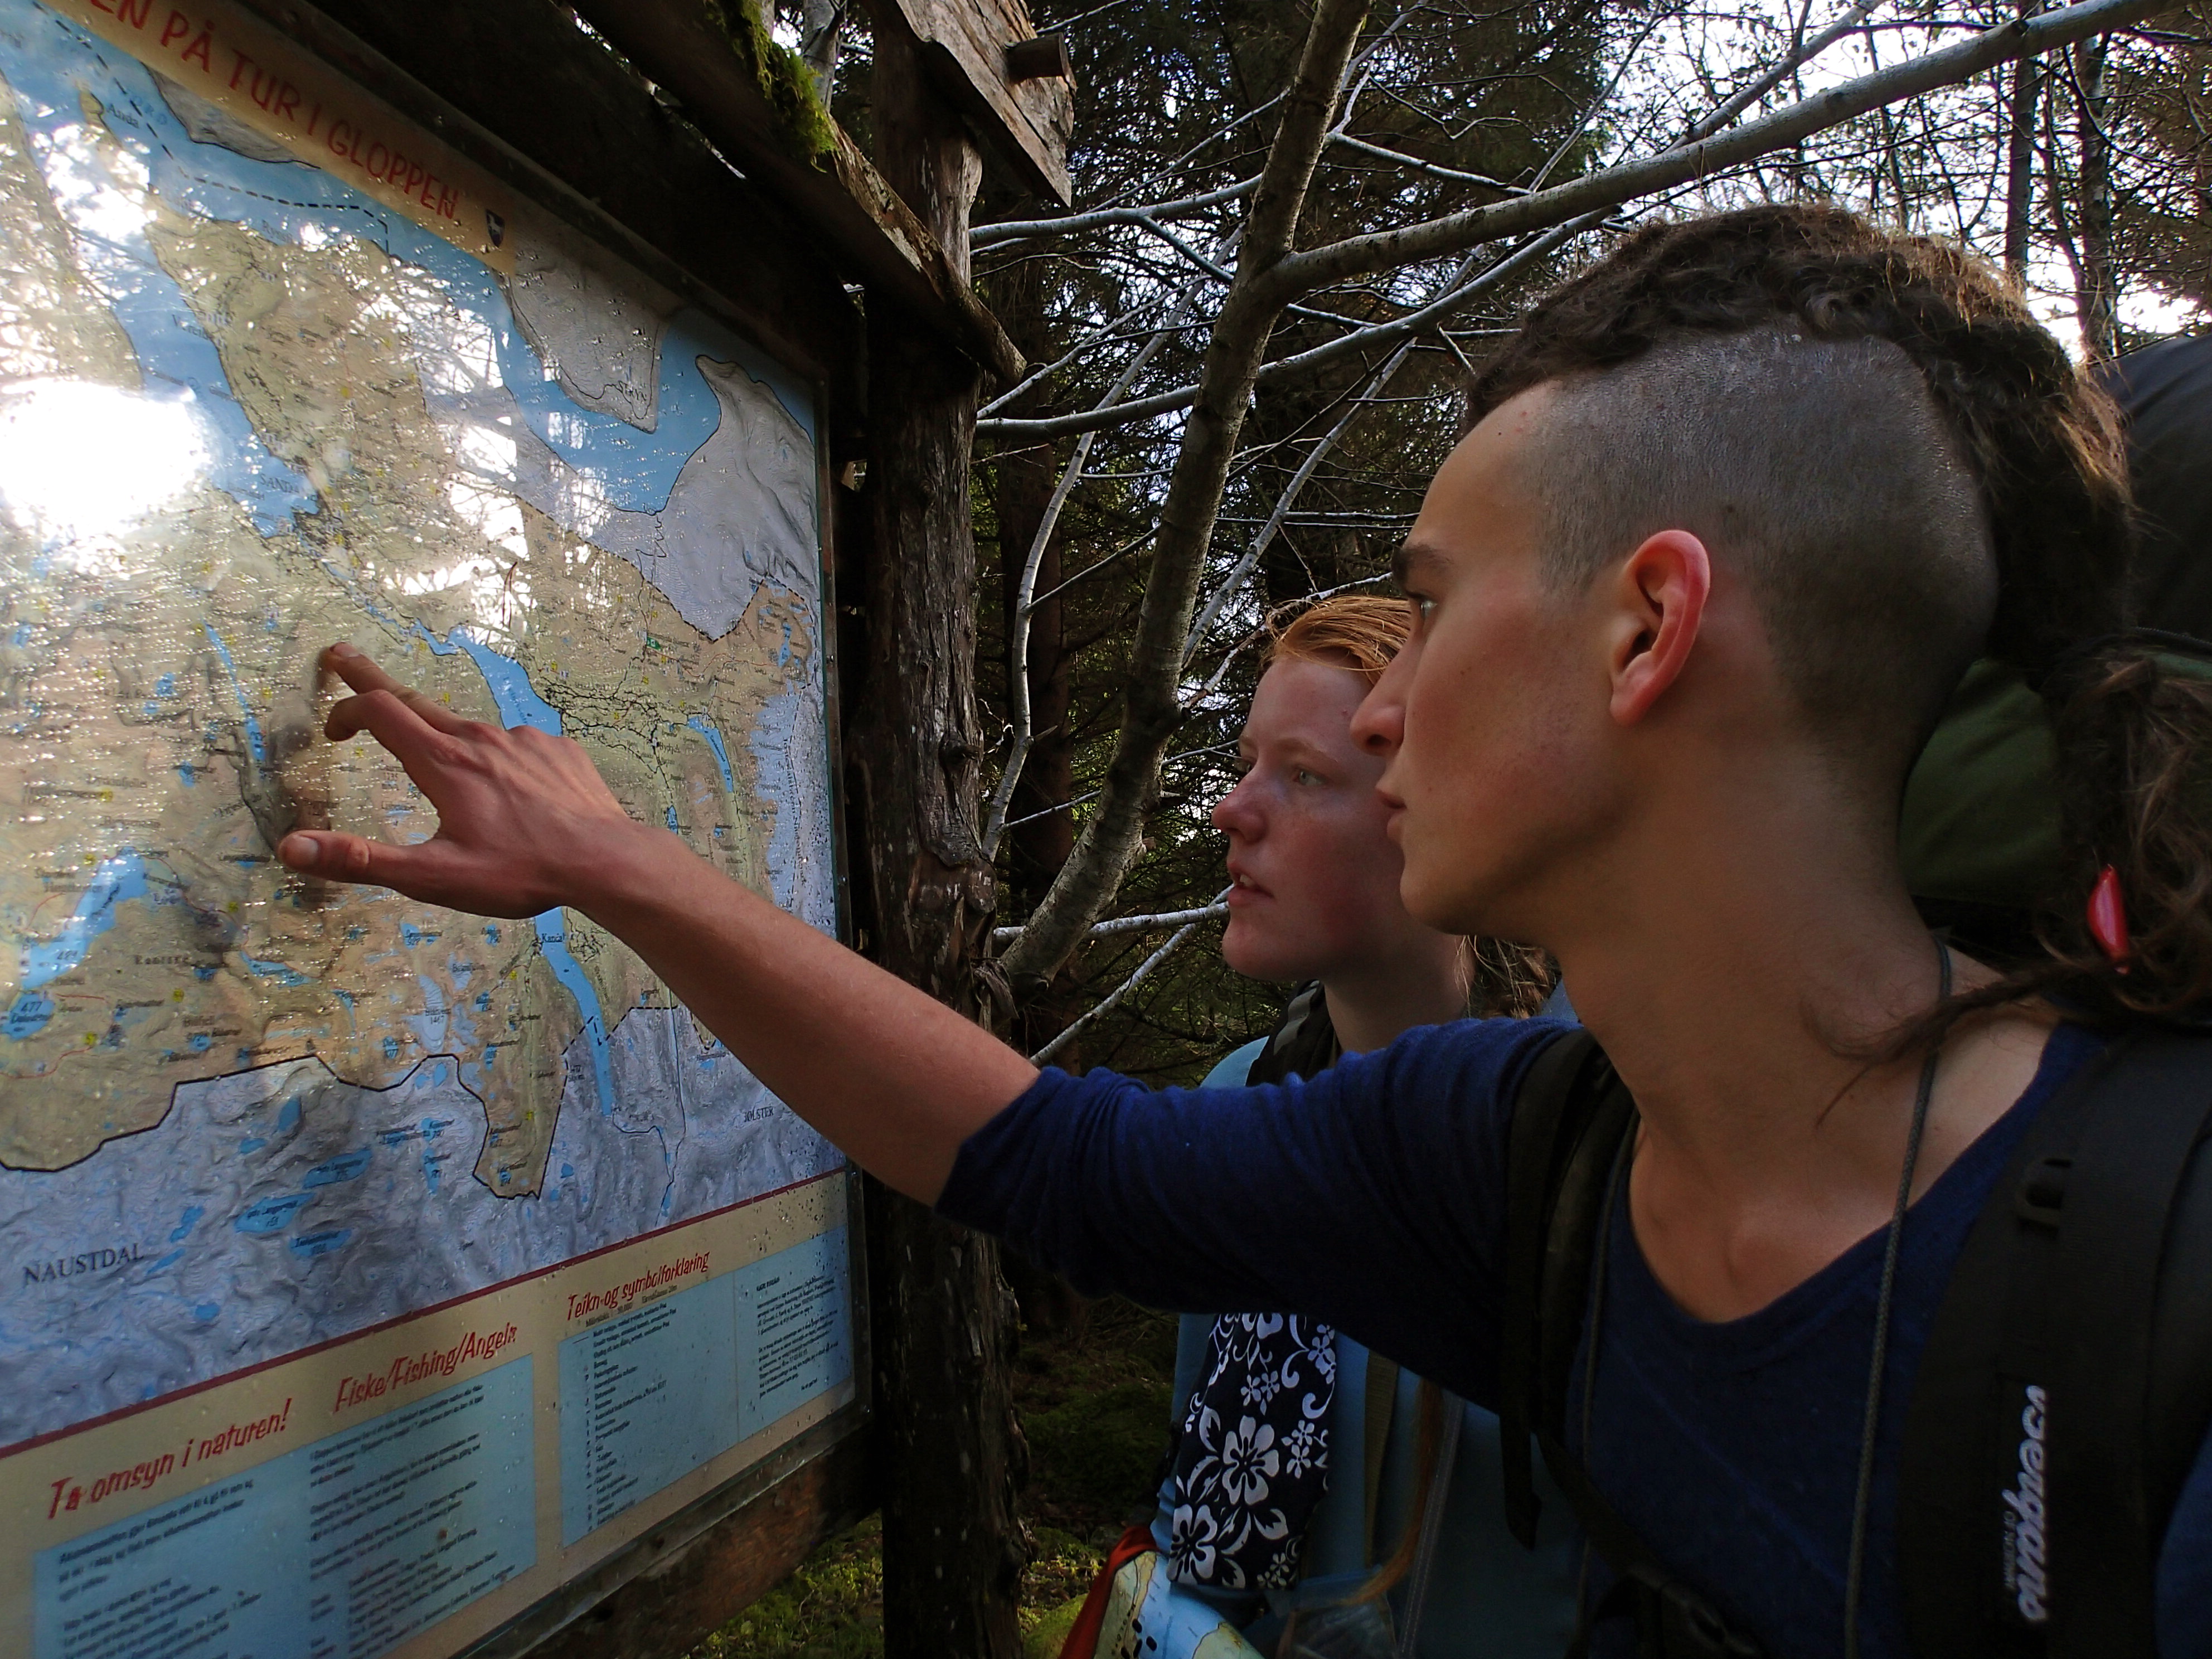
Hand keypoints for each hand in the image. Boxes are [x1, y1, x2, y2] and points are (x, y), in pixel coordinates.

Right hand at [277, 643, 647, 916]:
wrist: (607, 861)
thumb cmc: (522, 872)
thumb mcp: (434, 876)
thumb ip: (360, 861)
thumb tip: (290, 848)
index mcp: (443, 763)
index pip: (380, 712)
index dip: (347, 710)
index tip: (331, 726)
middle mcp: (480, 738)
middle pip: (416, 701)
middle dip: (374, 681)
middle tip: (344, 659)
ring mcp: (523, 739)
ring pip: (471, 731)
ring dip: (447, 742)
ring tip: (457, 785)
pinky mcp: (557, 749)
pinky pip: (517, 748)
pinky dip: (501, 763)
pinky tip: (515, 798)